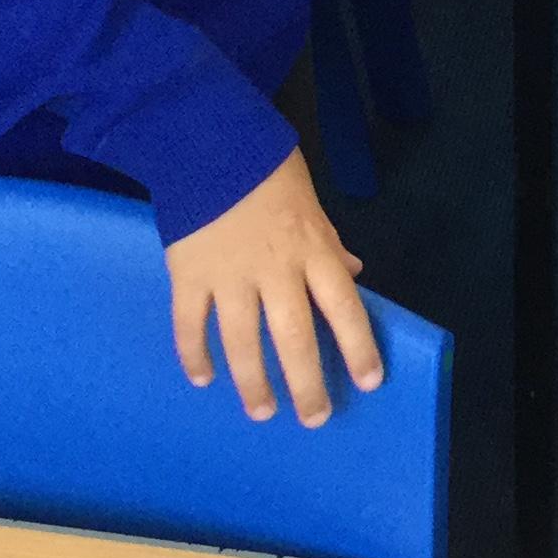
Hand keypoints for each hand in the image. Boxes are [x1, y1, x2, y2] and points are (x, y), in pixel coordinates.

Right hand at [165, 150, 383, 426]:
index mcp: (311, 249)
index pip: (343, 306)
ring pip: (243, 341)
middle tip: (313, 418)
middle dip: (306, 383)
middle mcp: (275, 269)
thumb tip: (351, 275)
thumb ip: (329, 244)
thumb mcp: (311, 203)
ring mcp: (229, 275)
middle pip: (294, 337)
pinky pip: (190, 325)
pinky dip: (195, 354)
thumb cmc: (266, 169)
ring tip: (262, 411)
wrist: (204, 139)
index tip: (369, 381)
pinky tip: (202, 378)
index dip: (358, 347)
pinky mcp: (188, 274)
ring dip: (253, 382)